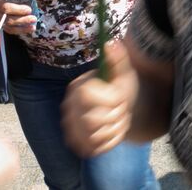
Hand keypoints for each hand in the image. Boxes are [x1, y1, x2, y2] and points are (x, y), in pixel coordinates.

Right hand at [0, 0, 37, 37]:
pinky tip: (29, 30)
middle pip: (9, 20)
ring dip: (23, 29)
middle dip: (23, 20)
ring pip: (10, 28)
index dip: (18, 10)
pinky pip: (11, 31)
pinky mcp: (2, 26)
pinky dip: (21, 31)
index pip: (6, 8)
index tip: (29, 10)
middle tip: (34, 18)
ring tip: (33, 27)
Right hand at [63, 41, 138, 157]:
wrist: (120, 109)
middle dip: (115, 117)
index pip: (88, 95)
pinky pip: (95, 148)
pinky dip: (110, 142)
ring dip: (114, 129)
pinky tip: (112, 131)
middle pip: (92, 121)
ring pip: (94, 137)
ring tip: (118, 120)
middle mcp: (68, 108)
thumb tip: (112, 43)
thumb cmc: (120, 87)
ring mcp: (70, 127)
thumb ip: (118, 59)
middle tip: (122, 110)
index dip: (111, 99)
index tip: (121, 97)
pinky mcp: (76, 143)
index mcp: (77, 87)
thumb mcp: (124, 72)